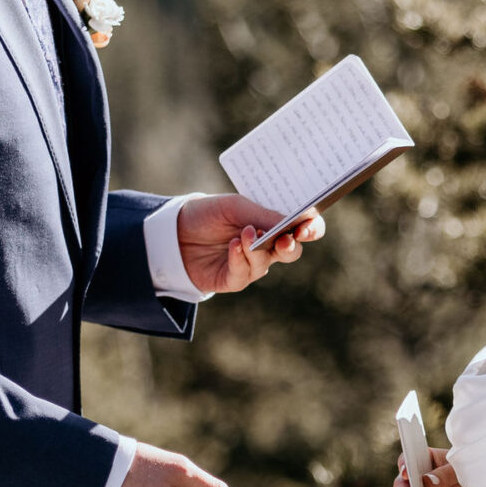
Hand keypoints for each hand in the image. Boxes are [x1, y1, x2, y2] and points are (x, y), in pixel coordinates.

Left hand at [177, 194, 325, 294]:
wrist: (174, 230)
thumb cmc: (209, 213)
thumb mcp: (235, 206)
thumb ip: (262, 215)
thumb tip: (290, 225)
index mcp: (273, 223)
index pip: (303, 227)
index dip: (311, 228)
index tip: (306, 225)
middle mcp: (267, 246)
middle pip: (292, 252)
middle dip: (291, 246)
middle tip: (286, 238)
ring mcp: (251, 265)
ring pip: (266, 262)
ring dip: (257, 249)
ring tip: (244, 233)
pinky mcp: (233, 279)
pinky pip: (244, 274)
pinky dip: (240, 259)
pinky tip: (234, 245)